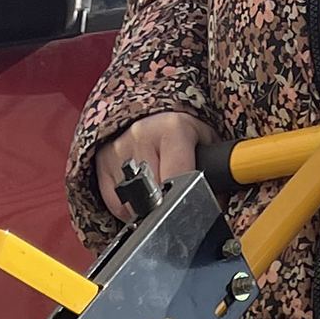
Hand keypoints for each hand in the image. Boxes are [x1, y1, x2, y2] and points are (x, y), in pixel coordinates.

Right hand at [94, 111, 214, 223]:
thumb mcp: (205, 140)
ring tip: (157, 183)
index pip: (180, 180)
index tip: (192, 201)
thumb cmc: (180, 128)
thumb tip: (217, 208)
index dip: (187, 198)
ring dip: (147, 205)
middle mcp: (141, 136)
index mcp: (171, 128)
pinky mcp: (102, 163)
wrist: (149, 110)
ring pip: (135, 206)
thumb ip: (214, 171)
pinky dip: (129, 206)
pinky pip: (117, 205)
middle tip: (176, 189)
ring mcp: (117, 151)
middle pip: (156, 197)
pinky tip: (139, 189)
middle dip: (168, 201)